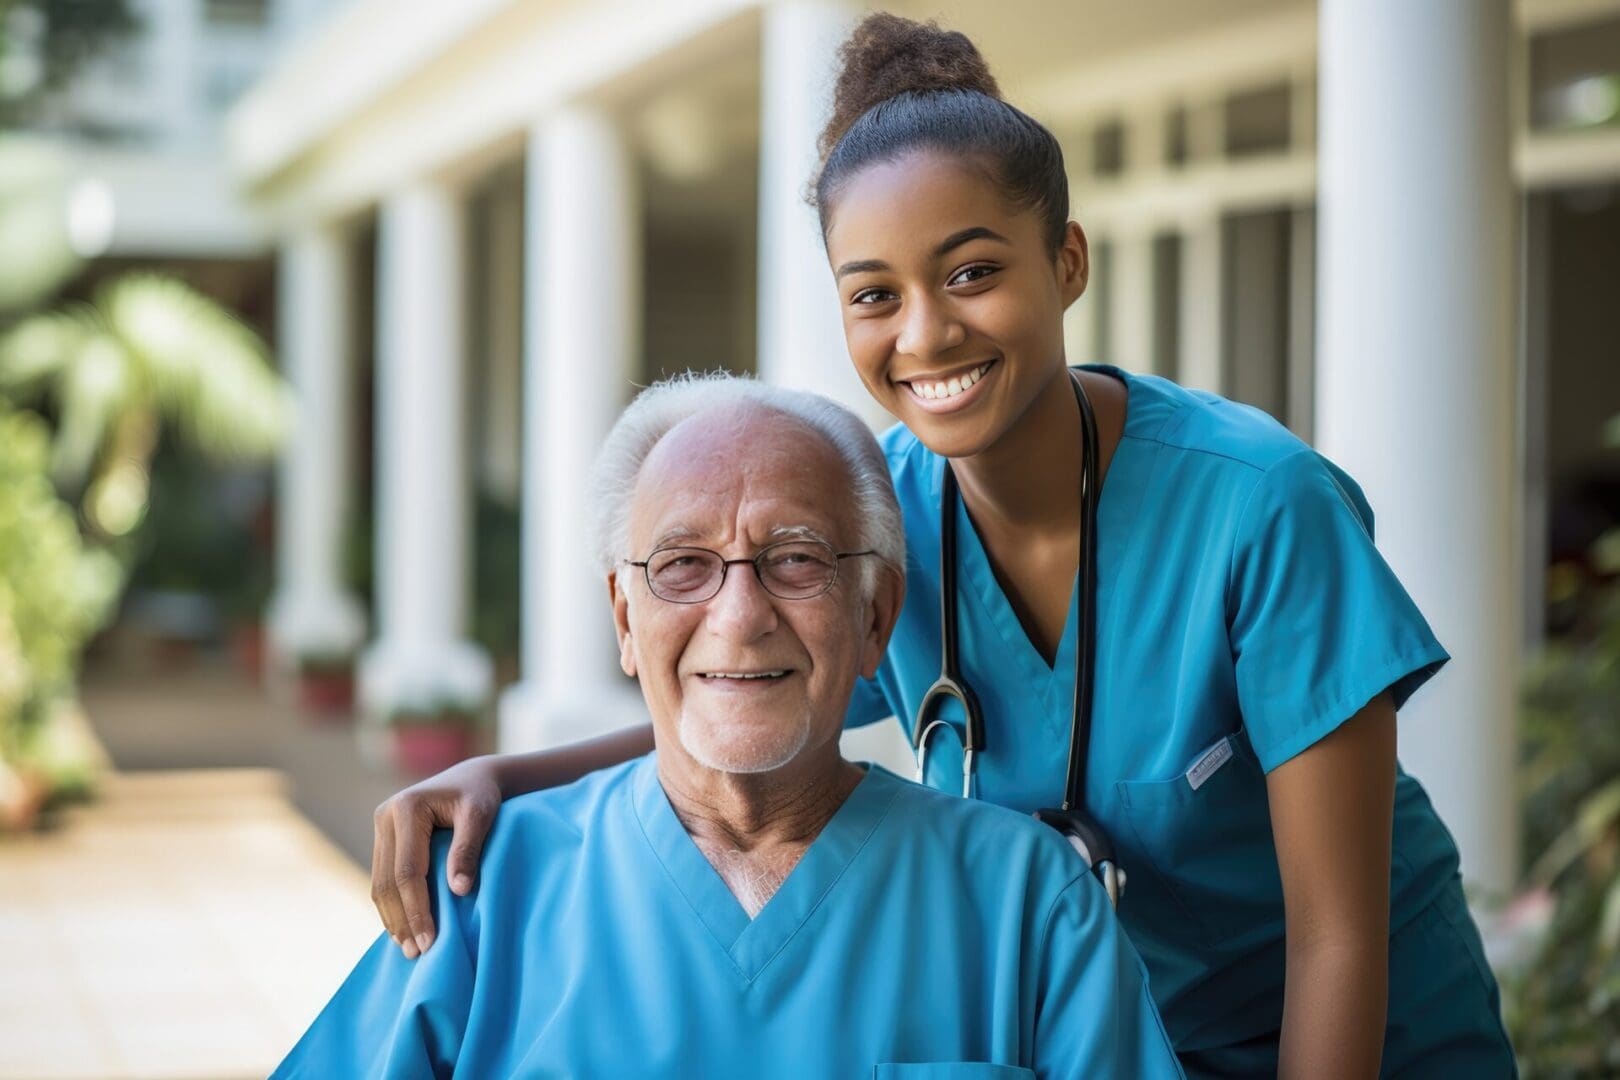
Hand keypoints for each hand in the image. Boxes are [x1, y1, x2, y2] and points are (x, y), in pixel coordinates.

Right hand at [371, 755, 500, 957]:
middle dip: (402, 920)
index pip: (408, 872)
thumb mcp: (481, 815)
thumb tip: (459, 890)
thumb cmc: (481, 795)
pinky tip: (403, 928)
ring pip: (379, 883)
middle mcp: (385, 816)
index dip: (417, 910)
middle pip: (388, 881)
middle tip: (416, 954)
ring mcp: (380, 827)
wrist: (471, 777)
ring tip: (408, 949)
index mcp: (407, 808)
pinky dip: (392, 905)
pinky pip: (382, 878)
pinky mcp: (383, 838)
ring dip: (392, 918)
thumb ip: (468, 850)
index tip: (430, 942)